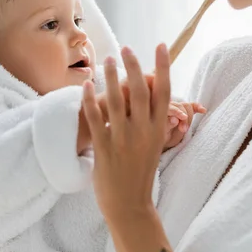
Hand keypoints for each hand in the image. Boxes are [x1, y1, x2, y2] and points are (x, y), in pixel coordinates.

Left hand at [82, 44, 169, 224]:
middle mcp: (143, 132)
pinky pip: (96, 118)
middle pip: (141, 91)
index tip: (160, 46)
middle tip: (127, 48)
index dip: (163, 68)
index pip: (164, 93)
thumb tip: (146, 92)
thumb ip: (150, 120)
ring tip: (107, 59)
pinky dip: (90, 99)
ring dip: (112, 76)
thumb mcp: (153, 145)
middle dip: (134, 66)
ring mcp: (123, 140)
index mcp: (158, 130)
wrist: (129, 205)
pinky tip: (86, 84)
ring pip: (117, 100)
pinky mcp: (104, 148)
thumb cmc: (141, 172)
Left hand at [164, 101, 206, 149]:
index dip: (177, 111)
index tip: (183, 117)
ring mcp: (177, 108)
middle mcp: (168, 106)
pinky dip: (197, 107)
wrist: (162, 140)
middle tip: (183, 130)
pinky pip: (192, 106)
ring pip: (187, 106)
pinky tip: (203, 110)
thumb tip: (174, 119)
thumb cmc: (160, 137)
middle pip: (180, 106)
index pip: (170, 107)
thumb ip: (167, 125)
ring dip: (190, 117)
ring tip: (185, 129)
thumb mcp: (161, 134)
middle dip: (184, 118)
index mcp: (160, 110)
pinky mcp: (185, 111)